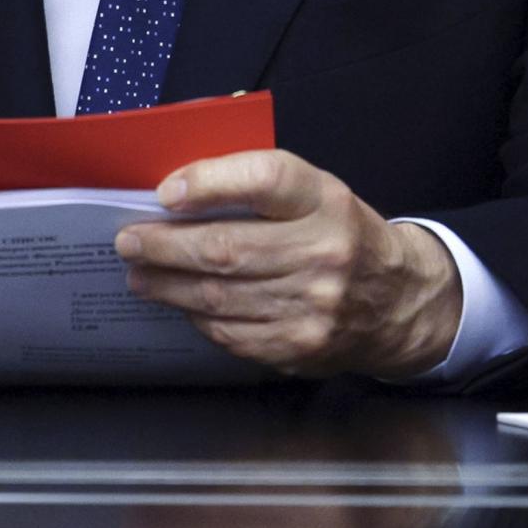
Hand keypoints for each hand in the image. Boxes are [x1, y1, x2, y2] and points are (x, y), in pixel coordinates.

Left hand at [113, 149, 461, 378]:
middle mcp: (324, 253)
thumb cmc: (340, 235)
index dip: (210, 183)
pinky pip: (232, 333)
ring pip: (220, 296)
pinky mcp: (301, 346)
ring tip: (140, 274)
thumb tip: (175, 195)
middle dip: (164, 246)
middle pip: (227, 248)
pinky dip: (199, 317)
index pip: (267, 180)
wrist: (399, 300)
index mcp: (325, 202)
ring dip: (169, 285)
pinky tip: (182, 303)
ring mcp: (314, 306)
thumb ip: (255, 186)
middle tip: (129, 241)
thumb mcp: (316, 193)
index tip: (166, 192)